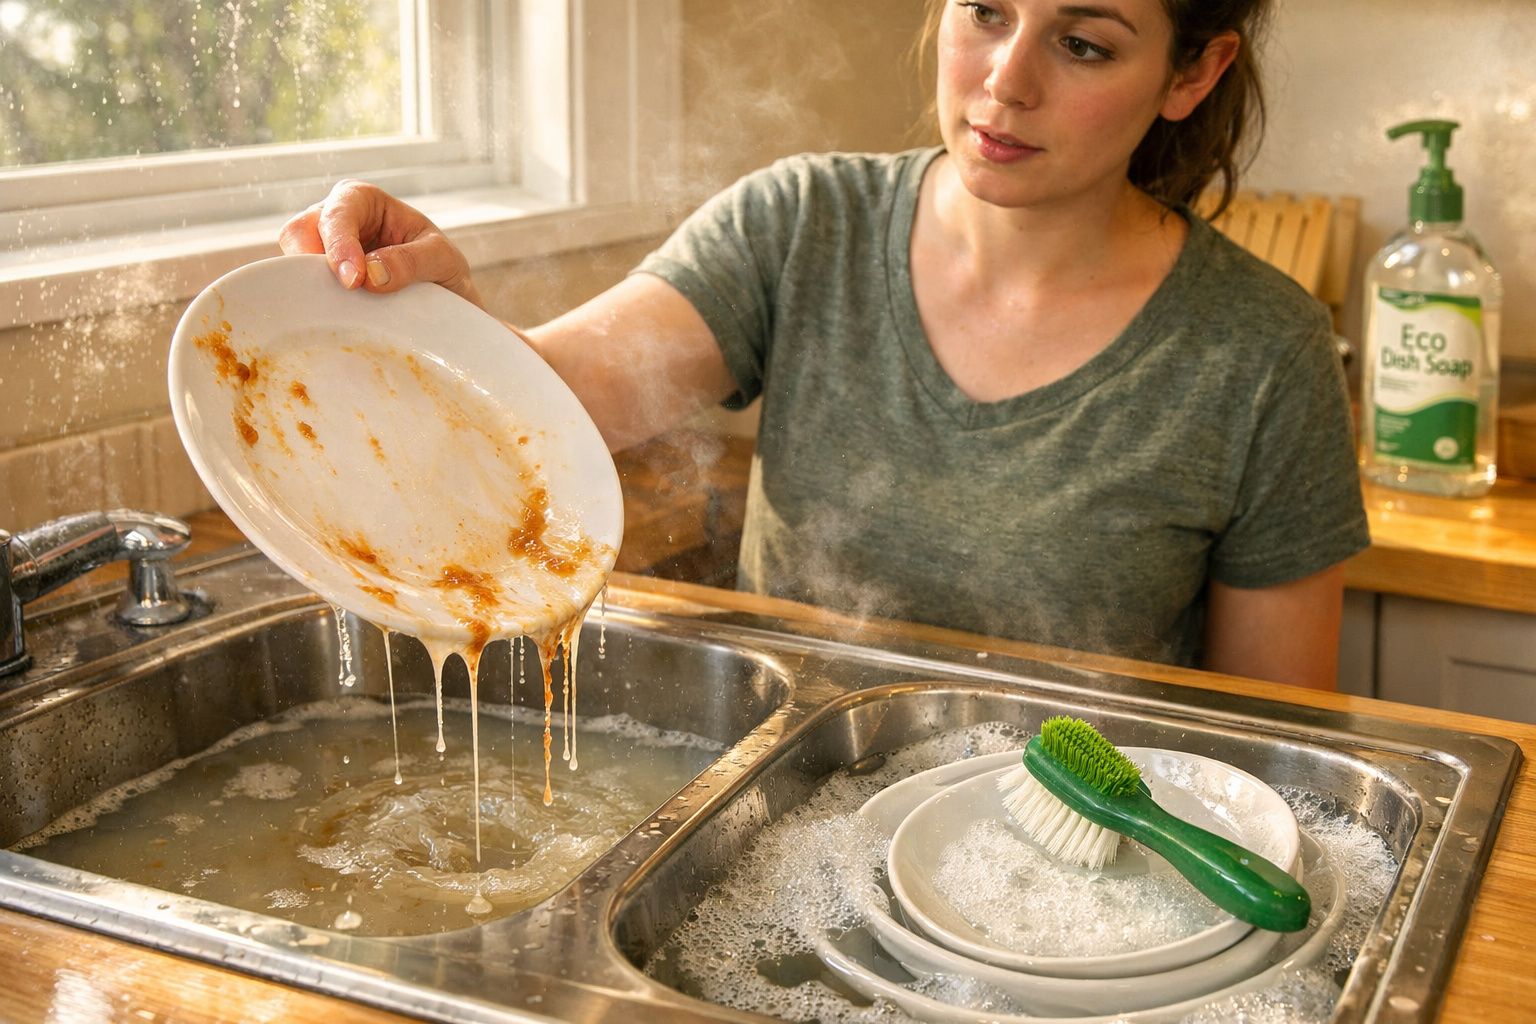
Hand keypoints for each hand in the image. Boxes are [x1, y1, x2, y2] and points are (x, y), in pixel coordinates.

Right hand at [277, 179, 484, 308]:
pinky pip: (300, 292)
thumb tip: (371, 274)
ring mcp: (322, 252)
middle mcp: (335, 220)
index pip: (338, 213)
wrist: (446, 302)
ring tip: (336, 312)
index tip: (354, 280)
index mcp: (364, 201)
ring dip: (309, 287)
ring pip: (291, 264)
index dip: (339, 244)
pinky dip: (312, 305)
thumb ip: (411, 261)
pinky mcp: (318, 284)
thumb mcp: (442, 260)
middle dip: (312, 264)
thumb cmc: (442, 269)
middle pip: (299, 233)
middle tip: (337, 297)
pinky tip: (332, 321)